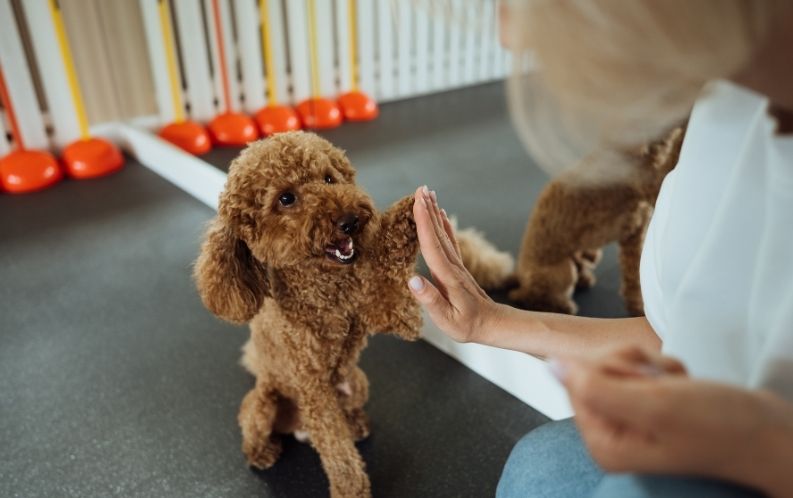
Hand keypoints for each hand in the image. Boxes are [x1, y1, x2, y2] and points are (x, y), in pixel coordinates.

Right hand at [408, 186, 497, 342]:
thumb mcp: (447, 319)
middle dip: (428, 210)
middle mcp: (452, 266)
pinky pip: (450, 240)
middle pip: (438, 233)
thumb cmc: (468, 325)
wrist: (493, 325)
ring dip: (435, 213)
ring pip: (444, 233)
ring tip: (428, 195)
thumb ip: (430, 299)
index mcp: (447, 277)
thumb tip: (412, 280)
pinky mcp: (458, 267)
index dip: (423, 223)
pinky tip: (442, 216)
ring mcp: (457, 265)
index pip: (431, 245)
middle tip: (421, 189)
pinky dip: (444, 225)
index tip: (417, 202)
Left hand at [553, 345, 792, 495]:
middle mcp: (613, 434)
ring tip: (679, 388)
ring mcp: (631, 420)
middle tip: (665, 385)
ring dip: (653, 367)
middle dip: (634, 368)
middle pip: (596, 371)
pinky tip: (685, 387)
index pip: (577, 381)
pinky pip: (642, 369)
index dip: (611, 370)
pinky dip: (665, 370)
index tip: (644, 383)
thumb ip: (596, 387)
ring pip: (620, 366)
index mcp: (604, 443)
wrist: (771, 433)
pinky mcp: (649, 406)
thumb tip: (551, 364)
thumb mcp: (653, 405)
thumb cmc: (721, 426)